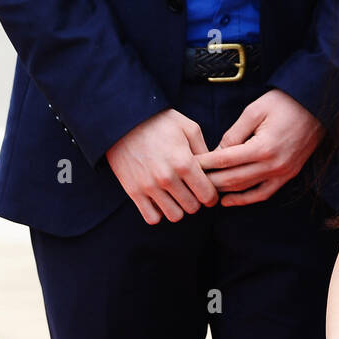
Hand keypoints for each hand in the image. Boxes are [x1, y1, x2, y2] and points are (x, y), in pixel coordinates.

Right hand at [105, 108, 218, 224]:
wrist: (124, 120)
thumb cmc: (160, 122)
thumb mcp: (189, 128)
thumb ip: (205, 150)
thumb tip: (214, 169)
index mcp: (184, 163)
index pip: (207, 195)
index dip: (212, 196)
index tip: (209, 191)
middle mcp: (167, 178)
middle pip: (192, 208)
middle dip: (196, 201)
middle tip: (192, 191)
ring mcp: (149, 187)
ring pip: (174, 216)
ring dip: (179, 208)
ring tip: (176, 196)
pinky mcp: (133, 191)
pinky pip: (152, 218)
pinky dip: (159, 213)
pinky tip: (161, 200)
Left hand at [196, 89, 325, 206]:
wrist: (318, 106)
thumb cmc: (285, 103)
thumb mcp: (255, 111)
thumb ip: (234, 133)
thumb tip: (217, 152)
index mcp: (263, 147)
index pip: (225, 160)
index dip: (205, 163)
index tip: (188, 163)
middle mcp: (273, 164)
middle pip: (232, 179)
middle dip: (209, 180)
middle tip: (190, 180)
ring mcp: (283, 173)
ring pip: (246, 189)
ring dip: (223, 192)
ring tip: (204, 190)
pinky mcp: (289, 175)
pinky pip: (264, 193)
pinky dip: (245, 199)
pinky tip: (229, 200)